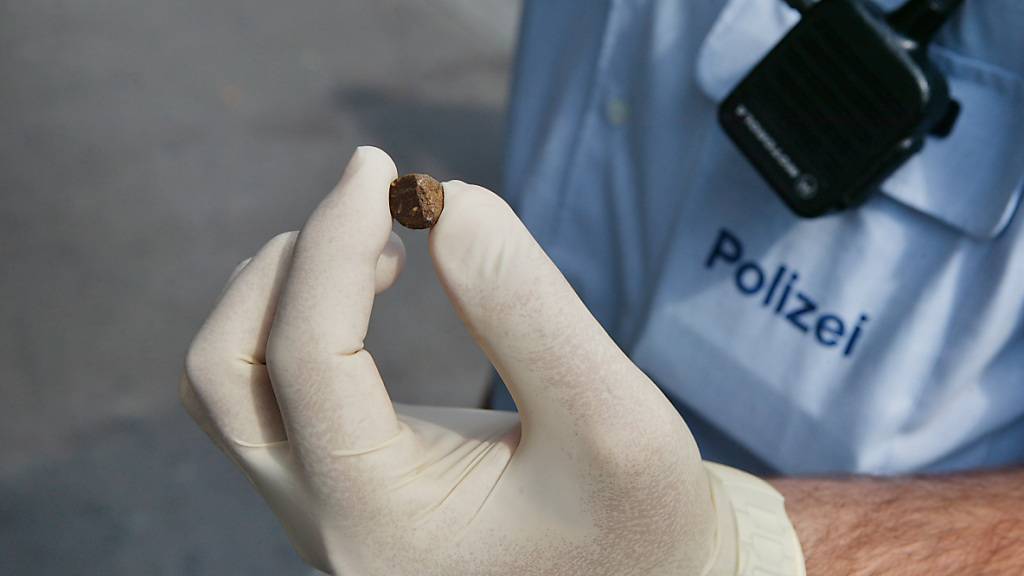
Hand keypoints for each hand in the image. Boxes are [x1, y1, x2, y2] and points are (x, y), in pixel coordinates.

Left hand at [180, 147, 719, 575]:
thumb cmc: (639, 517)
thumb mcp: (615, 417)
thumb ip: (525, 310)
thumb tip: (444, 205)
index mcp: (384, 524)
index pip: (307, 359)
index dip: (333, 243)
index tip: (380, 168)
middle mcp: (330, 527)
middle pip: (224, 378)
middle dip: (283, 269)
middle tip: (369, 207)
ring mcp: (326, 510)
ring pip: (232, 386)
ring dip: (280, 292)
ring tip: (373, 244)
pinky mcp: (342, 483)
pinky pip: (271, 391)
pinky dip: (300, 317)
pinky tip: (370, 282)